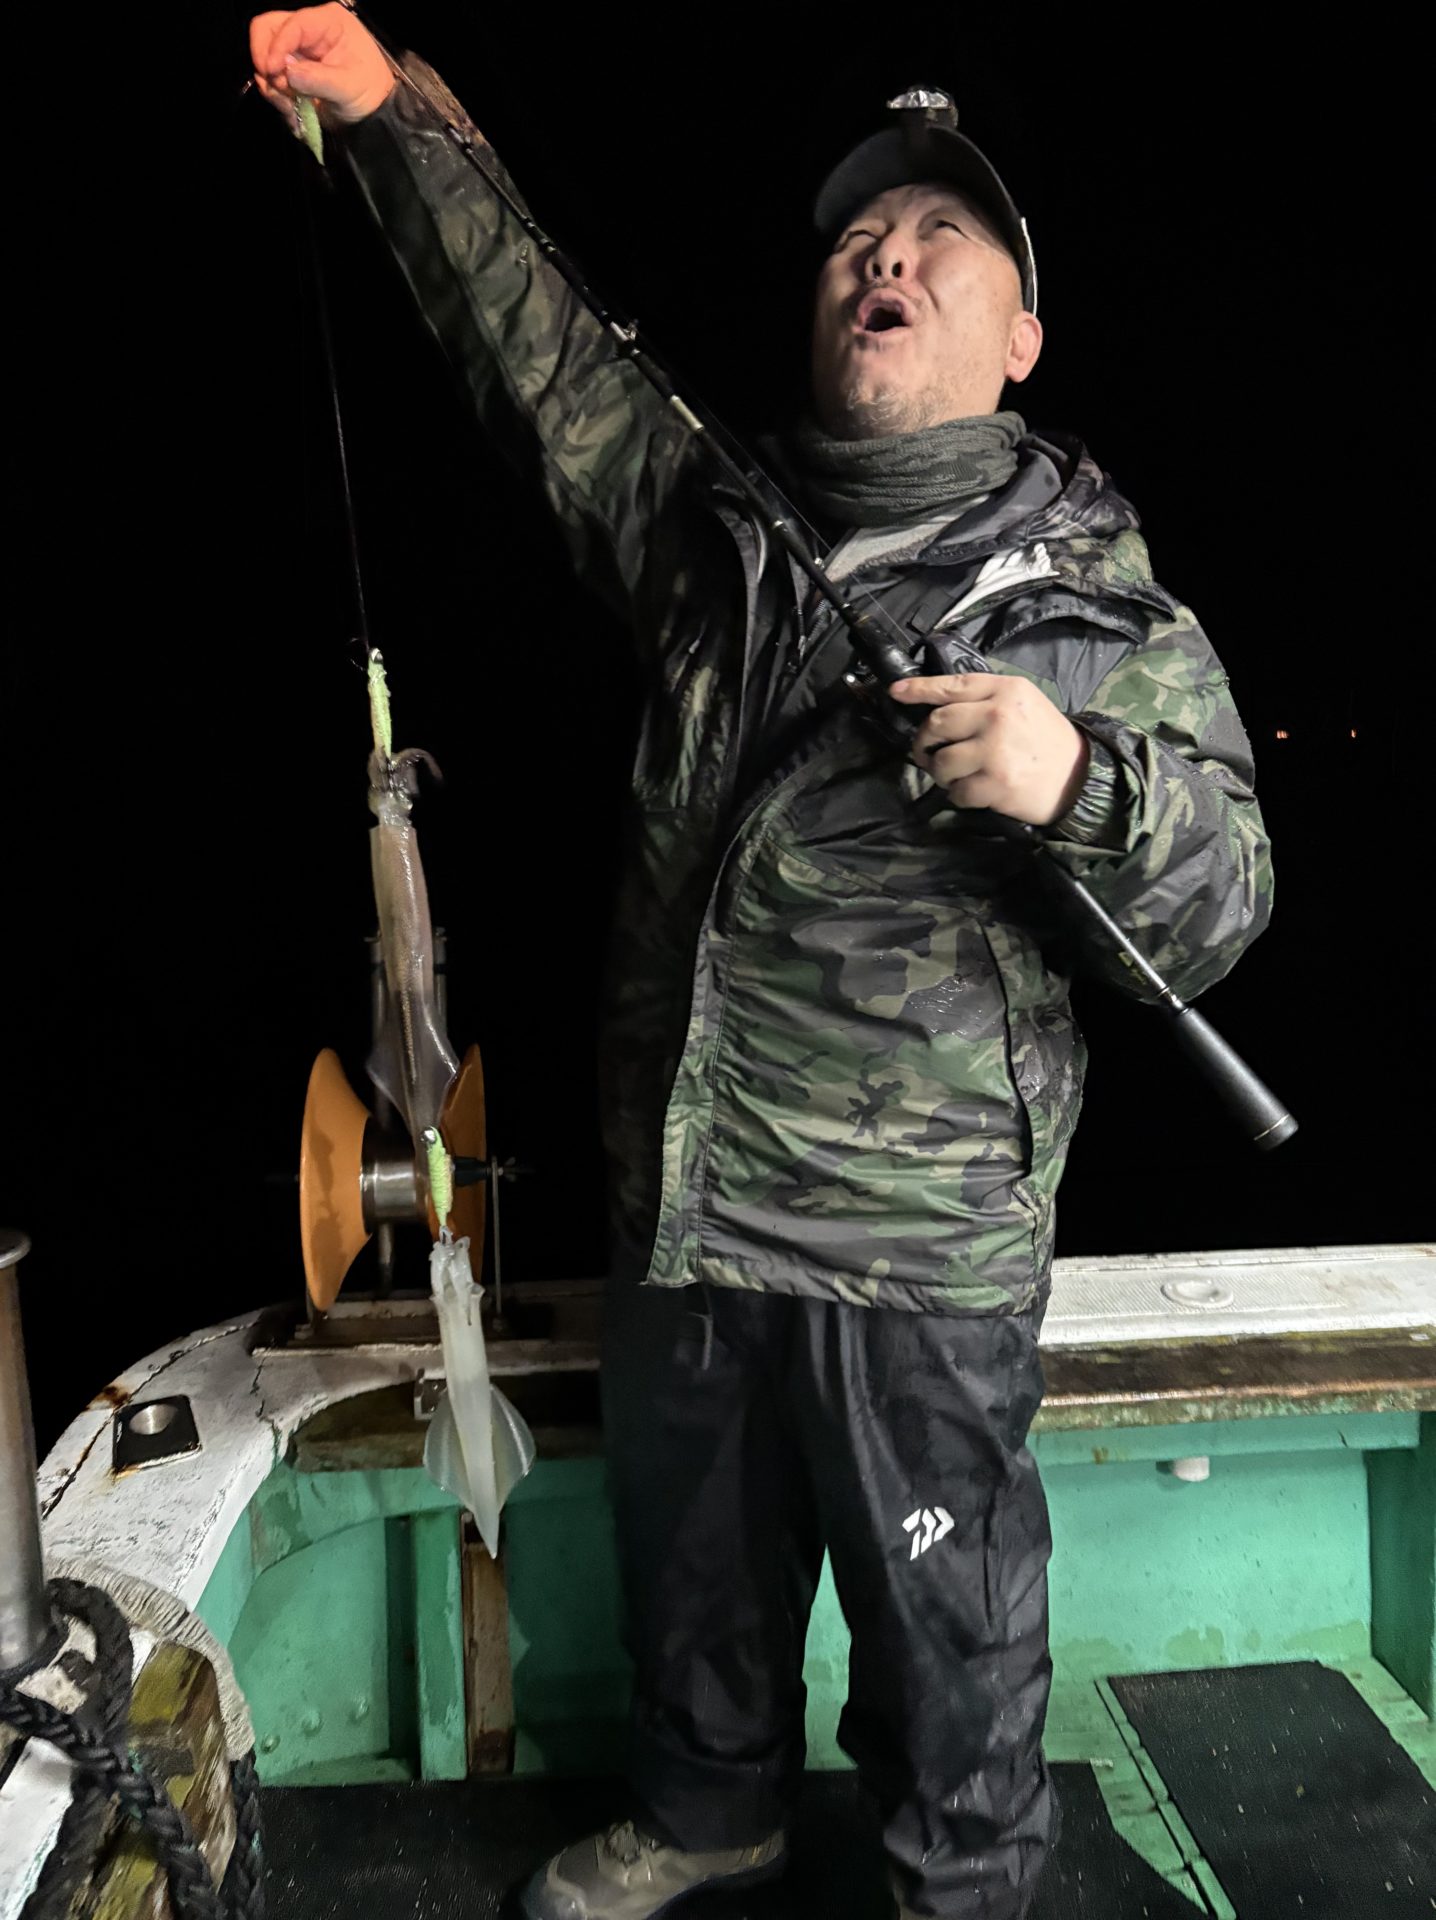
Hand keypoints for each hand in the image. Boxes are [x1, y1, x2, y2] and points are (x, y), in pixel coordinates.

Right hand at [250, 5, 395, 129]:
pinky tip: (291, 110)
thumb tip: (287, 72)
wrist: (372, 116)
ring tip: (291, 106)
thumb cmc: (369, 94)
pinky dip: (275, 94)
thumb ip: (319, 79)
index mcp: (327, 22)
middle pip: (267, 30)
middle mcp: (308, 30)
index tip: (273, 71)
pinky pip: (269, 77)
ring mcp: (297, 50)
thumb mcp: (349, 87)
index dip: (277, 46)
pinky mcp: (290, 69)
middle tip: (280, 88)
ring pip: (264, 55)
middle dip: (267, 61)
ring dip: (271, 83)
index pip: (291, 24)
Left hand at [890, 673, 1088, 825]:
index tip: (895, 692)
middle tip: (927, 754)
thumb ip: (985, 700)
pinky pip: (956, 791)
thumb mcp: (1023, 704)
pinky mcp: (995, 783)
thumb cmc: (1045, 740)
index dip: (918, 689)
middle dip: (924, 742)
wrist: (1080, 777)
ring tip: (955, 776)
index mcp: (1005, 690)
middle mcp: (997, 715)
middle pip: (937, 723)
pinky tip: (973, 792)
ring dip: (940, 773)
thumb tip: (938, 707)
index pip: (952, 685)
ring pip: (941, 761)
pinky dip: (958, 796)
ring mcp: (995, 750)